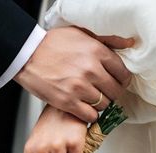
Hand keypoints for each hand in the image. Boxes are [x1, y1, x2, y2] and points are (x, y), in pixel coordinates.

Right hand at [14, 27, 132, 122]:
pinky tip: (85, 109)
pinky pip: (90, 116)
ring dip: (100, 105)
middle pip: (115, 92)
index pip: (123, 73)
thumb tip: (128, 44)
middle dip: (112, 94)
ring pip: (104, 105)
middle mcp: (90, 70)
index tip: (117, 83)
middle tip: (104, 93)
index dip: (122, 81)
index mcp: (96, 51)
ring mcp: (79, 87)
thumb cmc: (51, 45)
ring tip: (91, 100)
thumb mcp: (81, 33)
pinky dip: (90, 115)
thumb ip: (106, 40)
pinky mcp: (67, 102)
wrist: (26, 55)